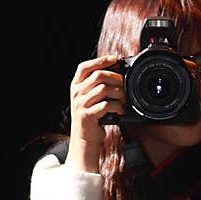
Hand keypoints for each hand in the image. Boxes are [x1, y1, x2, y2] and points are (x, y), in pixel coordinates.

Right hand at [66, 55, 125, 173]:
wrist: (84, 140)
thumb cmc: (91, 118)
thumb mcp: (90, 100)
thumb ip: (97, 87)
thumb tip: (117, 73)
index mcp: (75, 86)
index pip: (84, 67)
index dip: (99, 60)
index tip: (114, 59)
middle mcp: (76, 93)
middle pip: (98, 76)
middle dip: (115, 77)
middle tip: (125, 84)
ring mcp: (80, 104)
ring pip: (104, 89)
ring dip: (119, 93)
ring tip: (124, 99)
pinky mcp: (87, 116)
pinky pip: (106, 105)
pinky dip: (117, 106)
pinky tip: (120, 110)